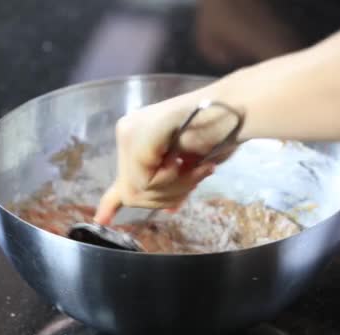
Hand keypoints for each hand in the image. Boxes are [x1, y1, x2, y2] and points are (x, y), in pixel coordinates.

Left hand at [93, 90, 241, 224]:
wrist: (238, 110)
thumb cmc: (219, 134)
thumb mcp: (189, 167)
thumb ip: (173, 185)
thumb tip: (169, 209)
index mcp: (136, 138)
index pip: (123, 181)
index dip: (112, 203)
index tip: (102, 219)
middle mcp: (128, 132)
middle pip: (131, 193)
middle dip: (166, 195)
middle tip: (196, 176)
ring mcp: (132, 133)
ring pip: (138, 191)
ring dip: (174, 187)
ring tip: (198, 167)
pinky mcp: (140, 136)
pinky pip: (144, 181)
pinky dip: (170, 179)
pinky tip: (184, 160)